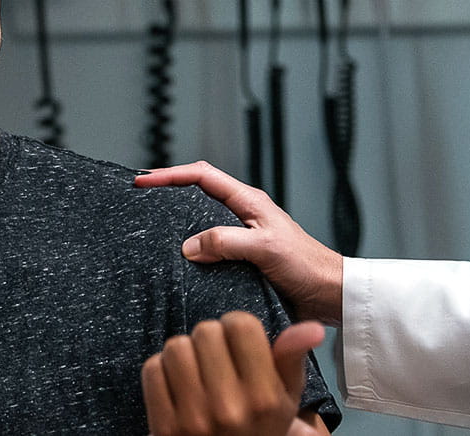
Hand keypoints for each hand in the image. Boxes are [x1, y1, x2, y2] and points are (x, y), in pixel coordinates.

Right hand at [136, 162, 344, 324]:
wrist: (330, 294)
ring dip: (176, 221)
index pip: (202, 176)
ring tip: (149, 226)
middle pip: (196, 193)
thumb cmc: (307, 266)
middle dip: (167, 190)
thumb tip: (188, 246)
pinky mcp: (242, 259)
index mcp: (249, 201)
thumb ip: (226, 242)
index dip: (170, 175)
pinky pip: (208, 248)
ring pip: (200, 221)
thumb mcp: (265, 248)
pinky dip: (190, 249)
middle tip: (139, 198)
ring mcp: (242, 237)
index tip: (143, 181)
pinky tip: (175, 262)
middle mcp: (243, 214)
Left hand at [142, 312, 328, 435]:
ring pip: (175, 346)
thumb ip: (293, 358)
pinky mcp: (164, 427)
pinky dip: (162, 372)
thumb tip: (313, 327)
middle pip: (205, 330)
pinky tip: (177, 386)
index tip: (238, 342)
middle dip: (210, 339)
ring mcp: (194, 419)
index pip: (240, 324)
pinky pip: (152, 370)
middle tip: (217, 360)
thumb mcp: (286, 397)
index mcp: (265, 397)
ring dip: (184, 353)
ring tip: (196, 371)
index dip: (237, 326)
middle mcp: (230, 408)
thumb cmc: (259, 425)